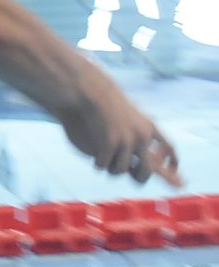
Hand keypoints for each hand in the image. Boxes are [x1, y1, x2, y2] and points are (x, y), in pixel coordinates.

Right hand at [57, 92, 180, 186]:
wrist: (92, 89)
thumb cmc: (107, 98)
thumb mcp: (130, 112)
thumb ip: (140, 128)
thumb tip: (150, 140)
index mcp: (149, 127)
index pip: (169, 148)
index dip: (173, 161)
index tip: (174, 170)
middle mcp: (142, 136)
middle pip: (147, 170)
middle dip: (140, 177)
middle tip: (132, 174)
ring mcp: (126, 140)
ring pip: (121, 169)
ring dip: (113, 169)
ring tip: (107, 164)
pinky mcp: (110, 143)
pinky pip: (104, 164)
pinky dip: (99, 163)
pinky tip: (96, 160)